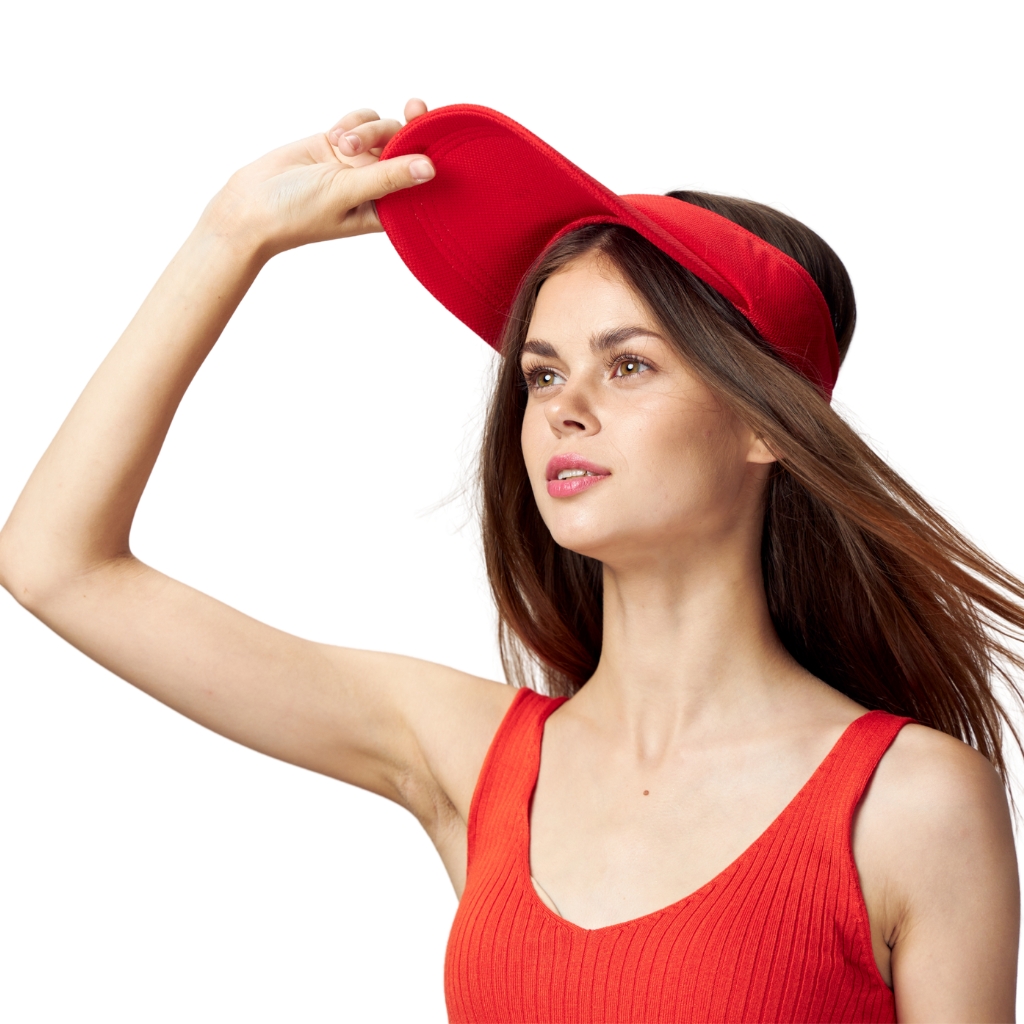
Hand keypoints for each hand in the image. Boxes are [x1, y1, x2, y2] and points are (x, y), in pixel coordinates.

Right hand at [204, 98, 432, 257]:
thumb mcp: (348, 193)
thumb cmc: (299, 213)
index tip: (437, 127)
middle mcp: (378, 186)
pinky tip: (334, 137)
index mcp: (388, 209)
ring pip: (383, 130)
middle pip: (408, 148)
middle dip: (407, 130)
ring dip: (367, 129)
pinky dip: (352, 122)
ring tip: (342, 145)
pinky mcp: (340, 145)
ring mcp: (360, 164)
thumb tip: (430, 169)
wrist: (252, 204)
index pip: (421, 180)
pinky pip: (361, 120)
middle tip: (414, 107)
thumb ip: (387, 177)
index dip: (434, 152)